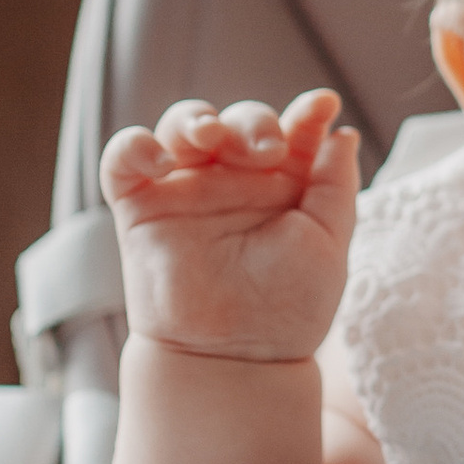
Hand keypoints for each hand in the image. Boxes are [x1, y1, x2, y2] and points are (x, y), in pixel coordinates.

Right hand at [101, 89, 359, 363]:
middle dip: (252, 122)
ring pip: (183, 126)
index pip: (291, 132)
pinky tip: (160, 160)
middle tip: (266, 152)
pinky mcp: (140, 208)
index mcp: (281, 186)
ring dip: (197, 119)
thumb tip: (341, 132)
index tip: (321, 106)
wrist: (234, 356)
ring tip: (212, 138)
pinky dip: (135, 146)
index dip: (305, 114)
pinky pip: (123, 160)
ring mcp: (185, 192)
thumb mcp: (327, 242)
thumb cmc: (287, 308)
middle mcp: (233, 182)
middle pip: (237, 121)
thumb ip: (335, 185)